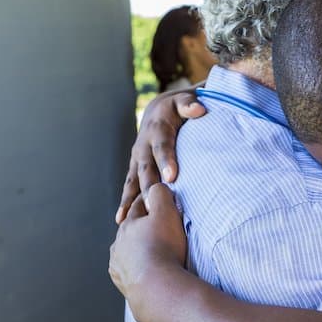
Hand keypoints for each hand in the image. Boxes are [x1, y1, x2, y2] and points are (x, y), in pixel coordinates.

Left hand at [109, 183, 188, 300]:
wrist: (157, 287)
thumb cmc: (164, 248)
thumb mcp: (166, 213)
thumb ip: (160, 194)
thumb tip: (156, 186)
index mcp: (129, 224)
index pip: (140, 207)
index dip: (149, 201)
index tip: (155, 199)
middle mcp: (119, 243)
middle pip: (129, 230)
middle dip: (138, 227)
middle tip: (149, 226)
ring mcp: (119, 265)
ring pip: (125, 252)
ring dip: (134, 250)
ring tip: (145, 252)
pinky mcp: (122, 283)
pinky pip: (126, 273)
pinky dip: (133, 270)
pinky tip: (140, 273)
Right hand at [115, 88, 205, 223]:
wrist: (158, 110)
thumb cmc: (178, 108)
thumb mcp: (184, 101)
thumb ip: (190, 105)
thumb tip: (199, 109)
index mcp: (158, 129)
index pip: (162, 146)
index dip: (166, 160)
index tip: (172, 177)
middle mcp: (143, 145)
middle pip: (145, 169)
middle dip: (148, 187)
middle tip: (152, 205)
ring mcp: (137, 158)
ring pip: (132, 181)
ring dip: (129, 200)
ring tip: (125, 219)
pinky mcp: (135, 168)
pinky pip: (130, 186)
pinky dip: (125, 202)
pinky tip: (121, 220)